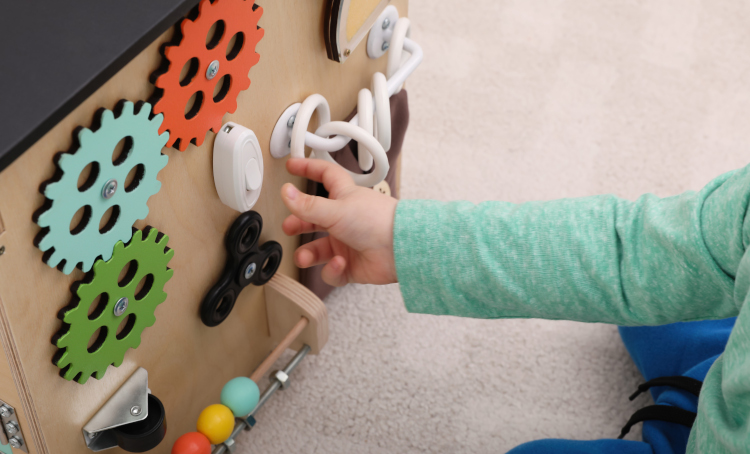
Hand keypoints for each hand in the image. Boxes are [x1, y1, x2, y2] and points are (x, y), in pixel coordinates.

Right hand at [280, 158, 397, 286]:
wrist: (401, 250)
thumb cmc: (377, 221)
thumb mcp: (336, 209)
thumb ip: (307, 205)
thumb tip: (285, 192)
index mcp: (344, 197)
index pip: (325, 176)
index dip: (309, 169)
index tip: (291, 166)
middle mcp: (345, 219)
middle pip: (315, 218)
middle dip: (300, 224)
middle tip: (289, 227)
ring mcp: (348, 243)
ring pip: (319, 249)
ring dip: (308, 254)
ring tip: (304, 257)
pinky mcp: (352, 266)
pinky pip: (333, 271)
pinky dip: (332, 270)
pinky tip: (339, 264)